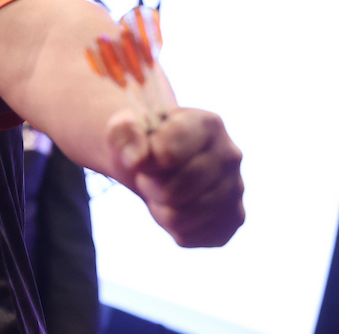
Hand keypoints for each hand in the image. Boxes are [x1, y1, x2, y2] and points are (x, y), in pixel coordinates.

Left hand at [107, 107, 243, 246]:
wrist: (161, 159)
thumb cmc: (144, 140)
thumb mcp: (124, 127)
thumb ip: (123, 133)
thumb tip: (135, 160)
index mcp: (207, 124)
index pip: (166, 154)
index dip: (143, 161)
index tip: (142, 155)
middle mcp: (230, 155)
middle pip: (171, 192)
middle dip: (148, 186)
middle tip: (149, 174)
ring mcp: (236, 189)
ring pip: (178, 217)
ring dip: (158, 205)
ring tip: (163, 187)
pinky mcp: (233, 220)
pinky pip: (188, 236)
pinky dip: (171, 226)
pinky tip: (178, 204)